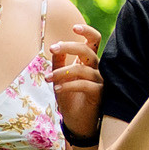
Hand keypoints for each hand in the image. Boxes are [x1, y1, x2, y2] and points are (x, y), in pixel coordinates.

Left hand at [47, 23, 103, 139]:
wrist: (77, 123)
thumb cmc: (70, 99)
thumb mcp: (60, 78)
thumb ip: (58, 63)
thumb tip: (56, 47)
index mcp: (89, 61)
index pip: (94, 40)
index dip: (87, 31)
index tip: (73, 27)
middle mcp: (97, 68)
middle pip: (87, 49)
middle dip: (69, 46)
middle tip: (52, 49)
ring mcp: (100, 80)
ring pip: (82, 68)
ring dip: (62, 71)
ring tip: (48, 78)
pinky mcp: (100, 93)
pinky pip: (84, 84)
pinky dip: (69, 85)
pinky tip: (58, 89)